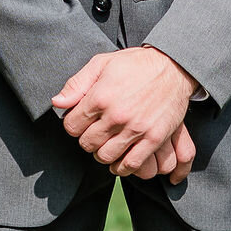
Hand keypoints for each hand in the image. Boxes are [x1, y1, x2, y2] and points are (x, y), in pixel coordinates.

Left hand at [51, 46, 197, 178]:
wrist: (172, 66)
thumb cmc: (135, 64)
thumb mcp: (102, 63)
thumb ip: (77, 84)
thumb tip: (57, 103)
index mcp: (101, 96)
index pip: (72, 126)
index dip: (74, 125)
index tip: (82, 121)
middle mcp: (116, 115)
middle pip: (87, 143)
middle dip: (87, 139)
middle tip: (95, 131)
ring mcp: (136, 128)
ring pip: (105, 156)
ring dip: (102, 153)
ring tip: (107, 143)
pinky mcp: (154, 138)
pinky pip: (131, 164)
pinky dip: (121, 166)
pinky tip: (120, 158)